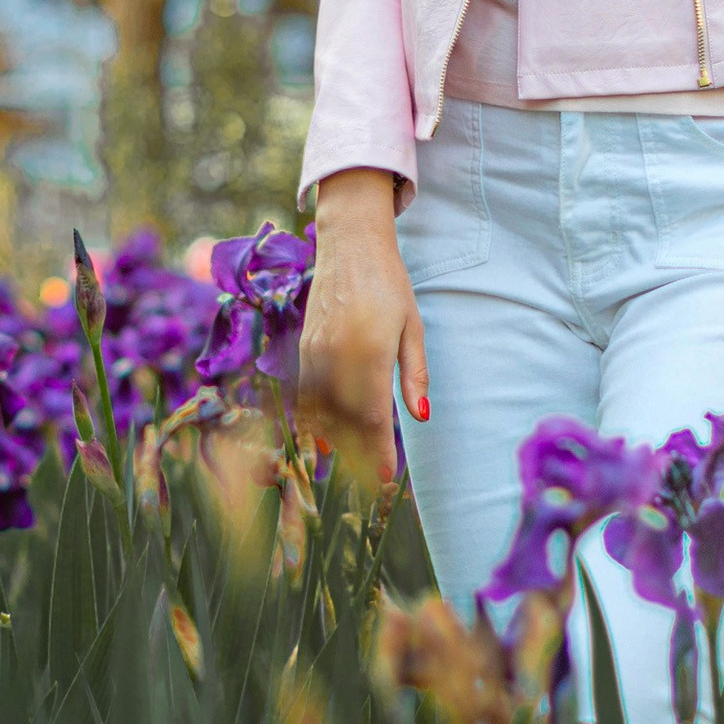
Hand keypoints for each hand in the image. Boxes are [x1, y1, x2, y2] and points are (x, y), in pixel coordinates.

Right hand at [299, 170, 427, 478]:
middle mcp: (337, 357)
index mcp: (369, 352)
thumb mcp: (413, 327)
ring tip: (352, 462)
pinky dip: (314, 419)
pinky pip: (305, 395)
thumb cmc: (389, 284)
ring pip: (320, 412)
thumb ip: (414, 373)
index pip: (373, 417)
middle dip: (358, 455)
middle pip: (344, 422)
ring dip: (336, 441)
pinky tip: (325, 434)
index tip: (387, 479)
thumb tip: (422, 416)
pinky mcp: (302, 348)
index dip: (378, 453)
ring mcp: (314, 353)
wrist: (349, 245)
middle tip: (372, 479)